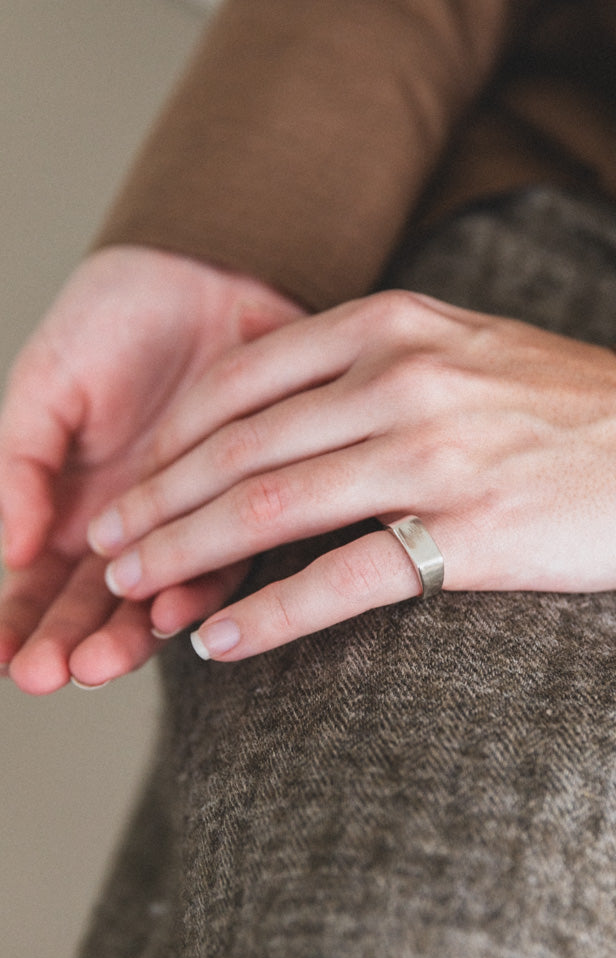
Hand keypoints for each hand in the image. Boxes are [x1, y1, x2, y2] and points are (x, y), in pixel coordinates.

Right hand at [0, 245, 303, 692]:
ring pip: (151, 597)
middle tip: (52, 673)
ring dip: (124, 634)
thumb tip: (11, 548)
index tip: (6, 660)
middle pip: (88, 606)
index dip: (14, 624)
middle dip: (67, 642)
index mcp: (65, 505)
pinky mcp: (241, 507)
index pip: (32, 583)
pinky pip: (221, 560)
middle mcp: (124, 527)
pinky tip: (175, 613)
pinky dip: (195, 589)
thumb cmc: (109, 326)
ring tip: (101, 660)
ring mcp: (182, 522)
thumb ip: (20, 465)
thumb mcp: (44, 388)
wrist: (202, 276)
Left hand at [87, 289, 615, 663]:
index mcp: (390, 325)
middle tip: (104, 548)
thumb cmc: (557, 403)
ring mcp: (436, 456)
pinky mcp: (473, 534)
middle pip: (237, 448)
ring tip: (134, 594)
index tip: (127, 486)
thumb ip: (364, 363)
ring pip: (271, 508)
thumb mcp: (454, 346)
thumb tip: (266, 418)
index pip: (237, 382)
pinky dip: (270, 615)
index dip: (165, 441)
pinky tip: (221, 641)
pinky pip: (345, 579)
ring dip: (185, 555)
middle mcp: (403, 380)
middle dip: (153, 504)